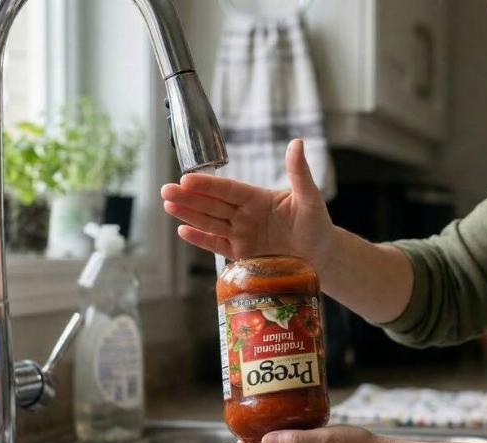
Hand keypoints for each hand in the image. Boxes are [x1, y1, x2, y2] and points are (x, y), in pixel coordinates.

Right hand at [161, 139, 335, 271]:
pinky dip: (201, 239)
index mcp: (258, 198)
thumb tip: (297, 143)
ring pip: (210, 223)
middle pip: (212, 204)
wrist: (321, 255)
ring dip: (189, 214)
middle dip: (189, 197)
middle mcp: (245, 214)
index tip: (187, 178)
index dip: (208, 185)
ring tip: (168, 205)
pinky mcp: (241, 254)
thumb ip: (299, 173)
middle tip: (166, 189)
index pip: (228, 189)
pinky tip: (183, 231)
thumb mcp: (310, 198)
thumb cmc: (316, 224)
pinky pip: (218, 246)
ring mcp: (241, 234)